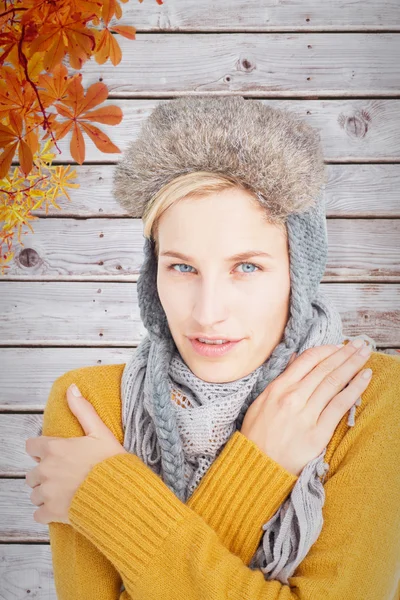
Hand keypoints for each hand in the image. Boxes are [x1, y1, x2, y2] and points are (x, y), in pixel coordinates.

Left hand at [25, 384, 127, 524]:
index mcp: (55, 448)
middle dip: (44, 473)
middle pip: (31, 473)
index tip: (55, 454)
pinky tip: (62, 508)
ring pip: (35, 494)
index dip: (41, 450)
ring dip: (46, 493)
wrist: (119, 494)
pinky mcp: (51, 513)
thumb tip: (72, 388)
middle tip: (64, 475)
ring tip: (65, 492)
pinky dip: (47, 513)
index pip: (31, 446)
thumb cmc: (111, 463)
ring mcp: (47, 493)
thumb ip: (82, 410)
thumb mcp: (100, 432)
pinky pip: (38, 514)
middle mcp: (46, 470)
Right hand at [240, 341, 372, 475]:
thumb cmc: (257, 435)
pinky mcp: (317, 433)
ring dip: (353, 365)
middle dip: (345, 353)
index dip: (326, 350)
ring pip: (334, 382)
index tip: (339, 346)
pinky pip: (340, 405)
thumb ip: (281, 380)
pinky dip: (354, 389)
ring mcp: (306, 415)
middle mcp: (292, 397)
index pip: (307, 360)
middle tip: (360, 344)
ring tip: (365, 354)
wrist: (257, 466)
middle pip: (324, 368)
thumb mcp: (261, 402)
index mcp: (278, 388)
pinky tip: (365, 377)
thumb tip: (296, 360)